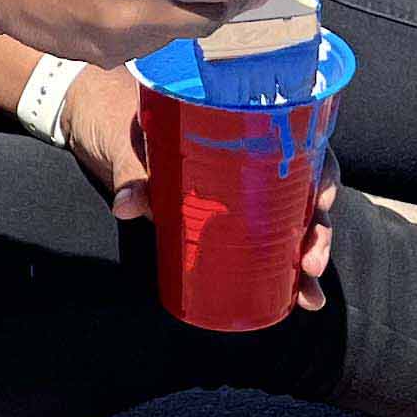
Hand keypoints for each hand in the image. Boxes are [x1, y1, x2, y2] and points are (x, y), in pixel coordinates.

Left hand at [68, 66, 339, 315]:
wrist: (95, 119)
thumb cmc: (120, 117)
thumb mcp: (129, 140)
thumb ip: (134, 170)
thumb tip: (127, 204)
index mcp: (243, 124)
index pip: (302, 144)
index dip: (322, 173)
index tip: (322, 202)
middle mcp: (251, 158)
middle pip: (304, 193)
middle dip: (318, 232)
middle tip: (312, 263)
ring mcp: (239, 191)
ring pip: (290, 223)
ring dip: (306, 261)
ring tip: (308, 295)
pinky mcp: (220, 217)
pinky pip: (259, 242)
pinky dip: (279, 272)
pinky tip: (293, 299)